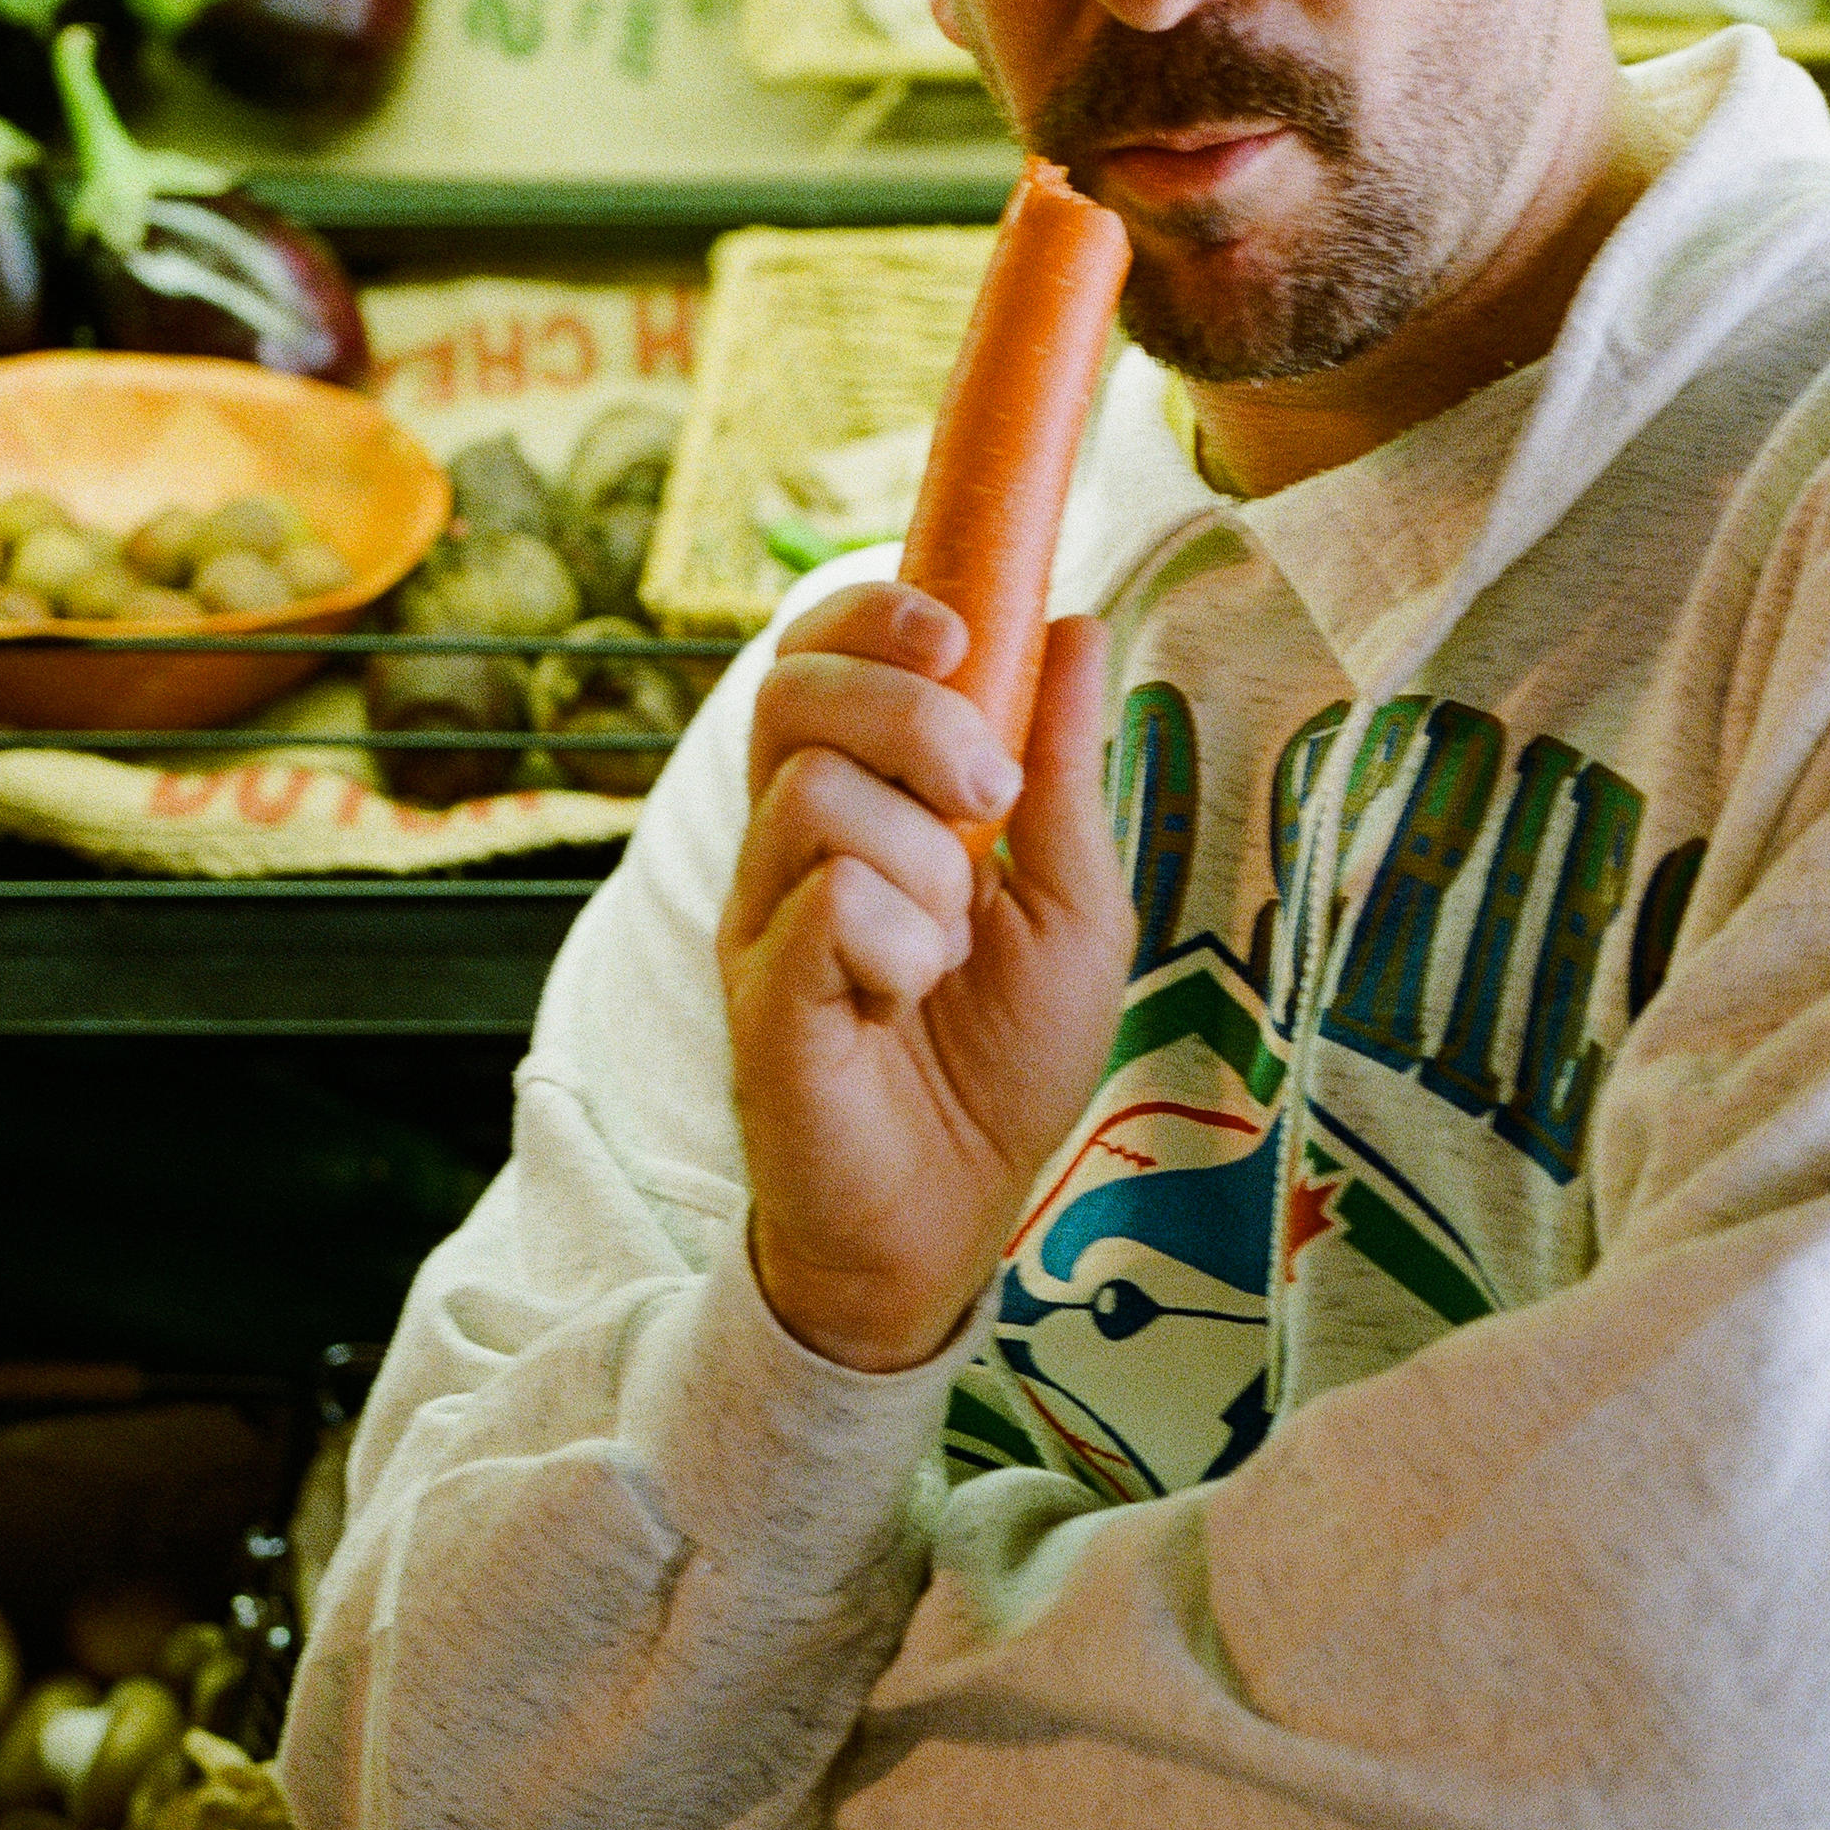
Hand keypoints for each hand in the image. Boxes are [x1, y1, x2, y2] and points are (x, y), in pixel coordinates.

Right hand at [721, 577, 1131, 1374]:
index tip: (954, 631)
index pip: (816, 654)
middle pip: (793, 691)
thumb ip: (1066, 773)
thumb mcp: (1073, 903)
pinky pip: (826, 903)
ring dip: (925, 863)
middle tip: (989, 797)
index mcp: (857, 799)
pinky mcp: (756, 993)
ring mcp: (760, 915)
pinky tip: (905, 1003)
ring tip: (947, 950)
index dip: (869, 614)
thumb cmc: (1002, 1061)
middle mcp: (787, 842)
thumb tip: (1072, 624)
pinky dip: (900, 945)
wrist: (955, 1214)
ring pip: (817, 793)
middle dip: (910, 713)